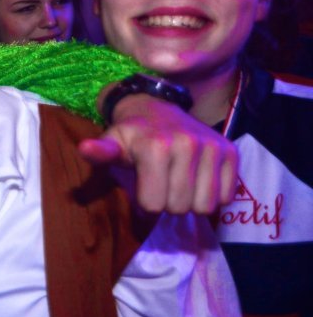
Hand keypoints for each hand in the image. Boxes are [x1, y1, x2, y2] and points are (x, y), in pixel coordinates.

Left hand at [79, 94, 236, 214]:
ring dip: (190, 203)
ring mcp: (212, 148)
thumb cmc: (132, 135)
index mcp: (154, 146)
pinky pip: (227, 197)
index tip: (143, 187)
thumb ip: (101, 153)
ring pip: (204, 206)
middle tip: (162, 185)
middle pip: (179, 208)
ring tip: (179, 184)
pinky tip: (199, 181)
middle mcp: (187, 145)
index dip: (146, 203)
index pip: (153, 205)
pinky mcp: (231, 152)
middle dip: (167, 204)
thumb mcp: (112, 143)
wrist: (159, 108)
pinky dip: (213, 196)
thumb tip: (84, 149)